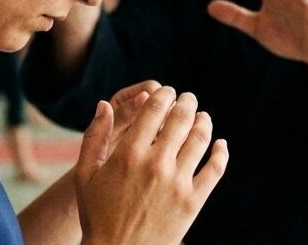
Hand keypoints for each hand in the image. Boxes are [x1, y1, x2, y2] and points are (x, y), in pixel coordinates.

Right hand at [74, 87, 228, 244]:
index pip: (155, 108)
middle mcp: (155, 163)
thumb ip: (94, 136)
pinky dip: (221, 152)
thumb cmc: (97, 214)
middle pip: (181, 118)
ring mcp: (177, 183)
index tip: (168, 92)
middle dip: (187, 102)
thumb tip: (104, 104)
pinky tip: (220, 144)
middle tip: (188, 99)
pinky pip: (215, 169)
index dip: (165, 94)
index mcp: (128, 153)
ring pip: (200, 138)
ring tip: (203, 117)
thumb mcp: (85, 175)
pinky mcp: (193, 201)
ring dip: (204, 121)